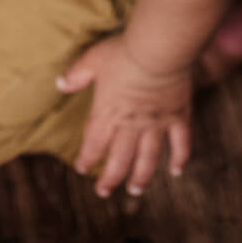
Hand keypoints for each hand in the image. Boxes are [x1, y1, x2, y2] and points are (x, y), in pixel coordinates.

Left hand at [57, 37, 194, 197]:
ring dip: (140, 177)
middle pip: (119, 159)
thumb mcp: (93, 59)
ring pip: (147, 158)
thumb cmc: (124, 52)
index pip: (94, 142)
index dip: (87, 158)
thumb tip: (60, 84)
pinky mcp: (178, 117)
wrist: (158, 50)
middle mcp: (131, 124)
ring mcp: (156, 124)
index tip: (82, 169)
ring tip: (134, 190)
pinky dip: (179, 159)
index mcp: (108, 112)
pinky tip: (176, 172)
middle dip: (109, 178)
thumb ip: (76, 74)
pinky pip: (180, 144)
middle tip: (103, 192)